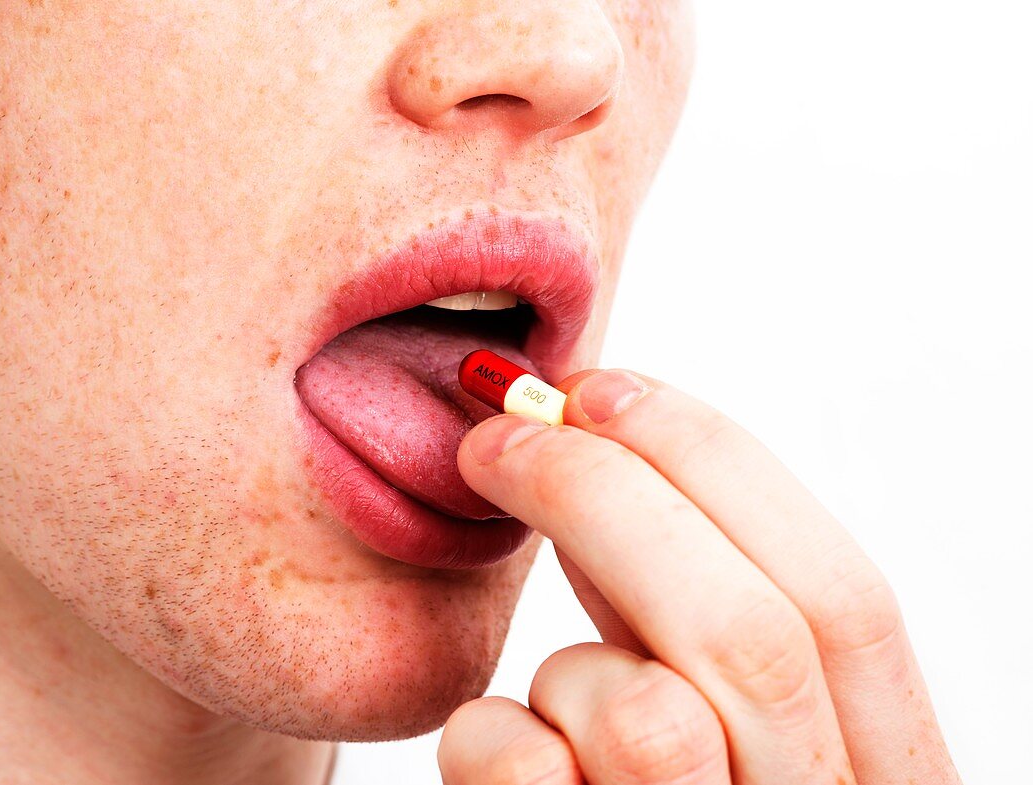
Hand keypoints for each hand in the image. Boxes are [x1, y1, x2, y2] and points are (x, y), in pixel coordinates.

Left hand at [438, 369, 960, 784]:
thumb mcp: (725, 712)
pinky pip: (525, 775)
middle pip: (750, 632)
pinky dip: (490, 739)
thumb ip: (697, 610)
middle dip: (605, 493)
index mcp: (883, 779)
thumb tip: (607, 441)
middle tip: (500, 434)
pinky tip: (503, 762)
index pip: (849, 599)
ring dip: (568, 669)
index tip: (604, 389)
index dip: (717, 465)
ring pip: (647, 719)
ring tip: (553, 691)